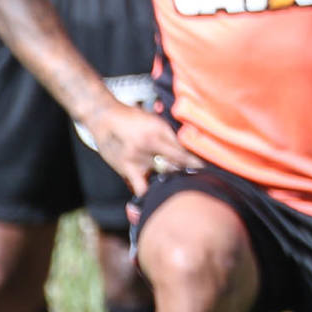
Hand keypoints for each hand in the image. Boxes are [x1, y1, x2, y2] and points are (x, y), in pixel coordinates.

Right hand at [84, 102, 198, 195]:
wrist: (102, 116)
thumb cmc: (131, 117)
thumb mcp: (154, 118)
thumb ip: (170, 132)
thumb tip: (190, 145)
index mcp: (159, 128)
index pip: (184, 148)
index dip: (197, 160)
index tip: (208, 169)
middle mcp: (150, 143)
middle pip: (177, 163)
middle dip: (189, 171)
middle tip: (200, 178)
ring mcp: (137, 157)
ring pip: (162, 175)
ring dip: (172, 180)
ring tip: (181, 186)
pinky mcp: (126, 168)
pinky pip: (141, 188)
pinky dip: (150, 193)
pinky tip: (157, 196)